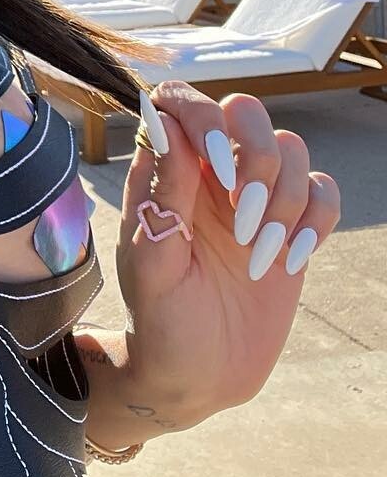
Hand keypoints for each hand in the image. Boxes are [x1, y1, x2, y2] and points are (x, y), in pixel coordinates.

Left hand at [112, 81, 341, 424]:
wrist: (197, 374)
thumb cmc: (159, 318)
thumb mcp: (152, 260)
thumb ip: (161, 192)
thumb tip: (163, 124)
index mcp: (164, 171)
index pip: (181, 101)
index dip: (205, 118)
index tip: (217, 173)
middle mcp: (208, 173)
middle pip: (247, 112)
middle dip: (257, 158)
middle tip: (242, 217)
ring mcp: (254, 197)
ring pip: (291, 149)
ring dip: (284, 200)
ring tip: (256, 253)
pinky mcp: (293, 226)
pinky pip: (323, 191)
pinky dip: (317, 221)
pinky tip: (290, 259)